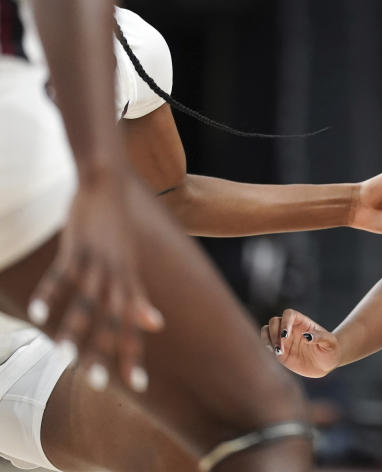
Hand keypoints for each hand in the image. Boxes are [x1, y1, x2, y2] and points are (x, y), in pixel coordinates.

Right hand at [28, 170, 164, 391]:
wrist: (107, 184)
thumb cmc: (118, 229)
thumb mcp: (131, 265)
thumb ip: (139, 297)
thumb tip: (156, 325)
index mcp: (129, 282)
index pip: (134, 325)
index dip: (135, 354)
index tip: (138, 386)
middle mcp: (117, 275)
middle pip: (113, 319)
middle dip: (107, 351)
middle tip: (100, 383)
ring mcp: (97, 262)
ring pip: (87, 301)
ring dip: (75, 329)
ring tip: (64, 357)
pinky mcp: (77, 247)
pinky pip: (62, 274)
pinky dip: (50, 292)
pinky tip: (37, 312)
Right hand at [261, 308, 340, 377]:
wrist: (327, 363)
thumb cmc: (331, 349)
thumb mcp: (330, 343)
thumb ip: (320, 337)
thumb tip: (307, 336)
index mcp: (302, 322)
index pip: (288, 314)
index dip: (285, 322)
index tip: (286, 336)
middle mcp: (291, 329)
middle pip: (274, 321)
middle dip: (274, 333)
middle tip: (280, 348)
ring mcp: (284, 340)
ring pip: (267, 331)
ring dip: (267, 340)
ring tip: (276, 352)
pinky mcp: (280, 352)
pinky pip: (268, 346)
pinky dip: (266, 349)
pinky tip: (275, 356)